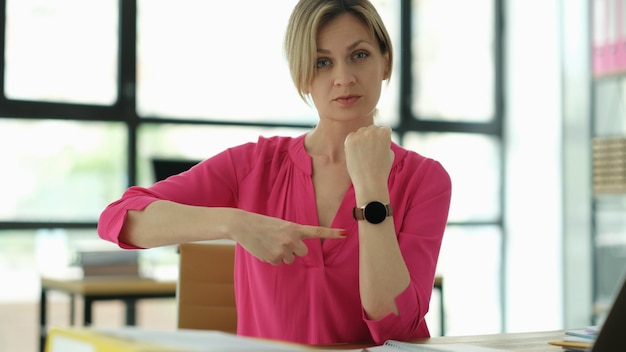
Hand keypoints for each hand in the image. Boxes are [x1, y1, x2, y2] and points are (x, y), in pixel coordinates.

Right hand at [229, 211, 345, 264]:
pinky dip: (273, 257)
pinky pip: (279, 262)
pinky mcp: (273, 259)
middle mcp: (291, 240)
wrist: (243, 225)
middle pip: (303, 251)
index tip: (345, 233)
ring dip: (283, 254)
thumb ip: (293, 234)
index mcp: (294, 228)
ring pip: (290, 259)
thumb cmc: (263, 223)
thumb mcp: (281, 224)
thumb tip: (299, 249)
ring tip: (270, 243)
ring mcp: (282, 250)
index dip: (332, 233)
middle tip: (282, 241)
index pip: (317, 231)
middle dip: (295, 249)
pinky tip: (264, 248)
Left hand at [344, 125, 393, 189]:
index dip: (383, 141)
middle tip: (371, 153)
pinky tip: (357, 154)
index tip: (381, 151)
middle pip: (372, 129)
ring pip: (361, 132)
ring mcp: (360, 135)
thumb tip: (377, 137)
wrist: (370, 181)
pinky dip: (353, 143)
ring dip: (362, 139)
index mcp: (385, 132)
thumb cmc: (381, 170)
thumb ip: (384, 142)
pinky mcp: (350, 141)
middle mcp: (372, 131)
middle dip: (372, 138)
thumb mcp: (389, 153)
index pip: (384, 130)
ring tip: (364, 155)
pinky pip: (351, 137)